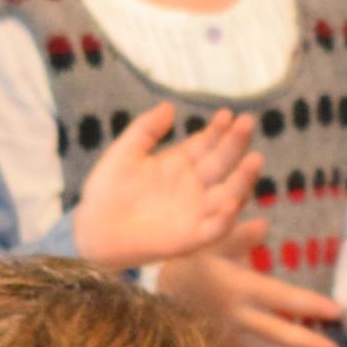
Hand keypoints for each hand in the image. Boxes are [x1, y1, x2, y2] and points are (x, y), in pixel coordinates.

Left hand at [72, 102, 262, 267]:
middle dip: (236, 144)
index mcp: (180, 164)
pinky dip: (225, 219)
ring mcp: (195, 213)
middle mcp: (194, 187)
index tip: (227, 114)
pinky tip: (230, 204)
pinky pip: (214, 230)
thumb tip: (169, 107)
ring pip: (229, 195)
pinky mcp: (190, 239)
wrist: (91, 229)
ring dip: (243, 179)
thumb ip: (145, 130)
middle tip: (247, 123)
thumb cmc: (106, 191)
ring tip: (254, 159)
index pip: (207, 144)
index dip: (219, 130)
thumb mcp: (124, 153)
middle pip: (222, 164)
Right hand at [154, 212, 343, 346]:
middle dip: (307, 346)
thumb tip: (263, 224)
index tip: (337, 311)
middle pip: (277, 335)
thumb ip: (239, 236)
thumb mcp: (213, 242)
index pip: (280, 298)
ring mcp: (231, 339)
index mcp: (238, 287)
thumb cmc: (198, 260)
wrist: (165, 292)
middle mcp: (236, 317)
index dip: (309, 305)